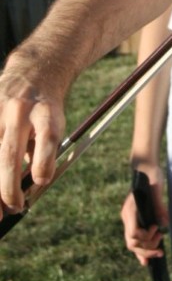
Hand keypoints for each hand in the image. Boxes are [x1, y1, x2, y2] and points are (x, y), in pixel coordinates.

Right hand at [0, 54, 65, 216]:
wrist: (35, 71)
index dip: (44, 161)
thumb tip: (29, 190)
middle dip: (8, 187)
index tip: (42, 181)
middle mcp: (20, 110)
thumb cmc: (45, 110)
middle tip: (13, 209)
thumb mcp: (53, 125)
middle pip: (9, 153)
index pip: (46, 137)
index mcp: (46, 112)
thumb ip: (42, 155)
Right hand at [120, 180, 168, 265]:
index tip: (157, 229)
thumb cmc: (152, 176)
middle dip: (146, 250)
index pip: (134, 234)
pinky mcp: (134, 220)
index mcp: (130, 210)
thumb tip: (165, 224)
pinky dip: (141, 250)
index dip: (146, 237)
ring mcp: (129, 219)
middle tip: (161, 249)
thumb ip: (159, 207)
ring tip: (160, 248)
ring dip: (146, 250)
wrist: (146, 168)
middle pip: (132, 244)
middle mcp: (127, 217)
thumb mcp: (157, 189)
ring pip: (133, 244)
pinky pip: (135, 239)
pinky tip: (147, 260)